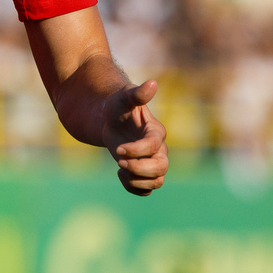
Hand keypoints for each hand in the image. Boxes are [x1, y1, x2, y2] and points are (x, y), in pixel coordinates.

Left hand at [102, 79, 168, 195]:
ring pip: (157, 181)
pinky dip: (134, 188)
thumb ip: (137, 93)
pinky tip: (121, 174)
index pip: (154, 146)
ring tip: (121, 169)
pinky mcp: (143, 172)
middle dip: (139, 169)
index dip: (137, 150)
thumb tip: (152, 83)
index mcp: (156, 132)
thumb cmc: (118, 107)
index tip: (118, 149)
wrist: (112, 120)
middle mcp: (159, 149)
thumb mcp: (124, 98)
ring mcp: (152, 162)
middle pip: (161, 168)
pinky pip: (147, 190)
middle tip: (120, 162)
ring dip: (137, 180)